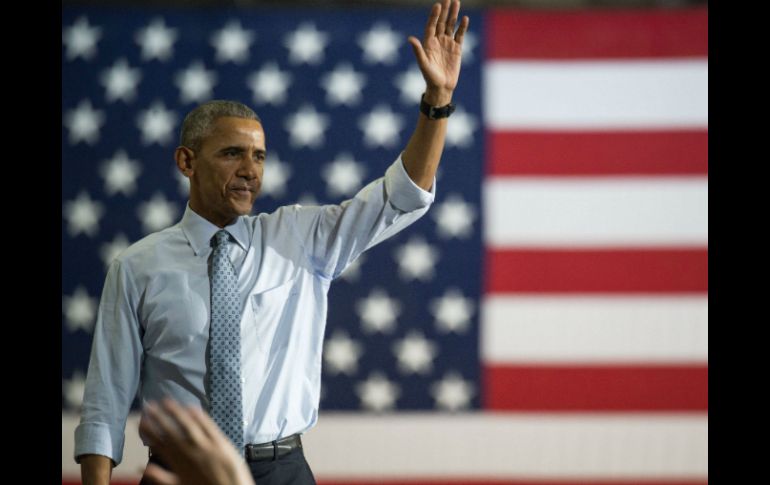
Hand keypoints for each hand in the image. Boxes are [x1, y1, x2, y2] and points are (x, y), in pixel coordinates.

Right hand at [139, 399, 254, 484]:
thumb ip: (161, 478)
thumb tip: (144, 468)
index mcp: (179, 464)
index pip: (160, 444)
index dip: (149, 432)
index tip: (140, 422)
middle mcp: (191, 453)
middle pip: (171, 432)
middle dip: (159, 418)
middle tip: (148, 406)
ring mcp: (207, 446)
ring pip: (188, 426)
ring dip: (176, 413)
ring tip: (166, 401)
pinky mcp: (221, 443)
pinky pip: (209, 427)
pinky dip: (200, 417)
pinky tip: (191, 407)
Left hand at [407, 0, 469, 105]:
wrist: (441, 87)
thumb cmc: (430, 77)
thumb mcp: (423, 64)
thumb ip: (418, 51)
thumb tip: (410, 38)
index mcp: (428, 42)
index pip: (431, 25)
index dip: (434, 15)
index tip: (438, 5)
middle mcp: (438, 40)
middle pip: (441, 22)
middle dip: (445, 11)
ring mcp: (447, 43)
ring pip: (451, 26)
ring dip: (454, 15)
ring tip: (457, 2)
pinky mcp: (457, 49)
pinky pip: (460, 35)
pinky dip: (462, 27)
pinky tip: (464, 19)